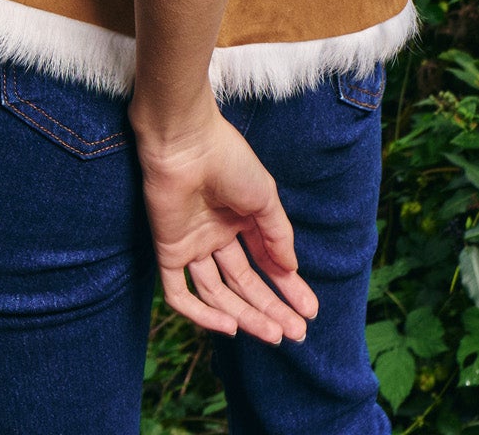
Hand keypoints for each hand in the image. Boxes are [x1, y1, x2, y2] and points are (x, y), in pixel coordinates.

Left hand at [132, 91, 318, 343]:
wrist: (186, 143)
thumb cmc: (229, 161)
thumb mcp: (264, 198)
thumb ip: (278, 236)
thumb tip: (292, 270)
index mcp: (240, 218)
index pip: (265, 262)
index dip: (288, 287)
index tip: (310, 311)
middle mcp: (217, 235)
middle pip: (244, 283)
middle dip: (270, 308)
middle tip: (296, 333)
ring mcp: (192, 245)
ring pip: (218, 293)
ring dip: (245, 315)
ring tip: (274, 334)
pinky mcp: (168, 252)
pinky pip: (181, 293)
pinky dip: (203, 314)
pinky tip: (231, 327)